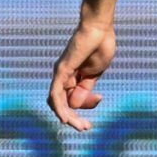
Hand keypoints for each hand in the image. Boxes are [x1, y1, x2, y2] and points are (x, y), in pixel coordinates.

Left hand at [48, 14, 116, 130]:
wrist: (99, 28)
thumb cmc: (100, 45)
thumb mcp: (95, 73)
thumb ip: (86, 89)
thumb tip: (74, 105)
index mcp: (73, 77)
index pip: (73, 99)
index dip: (87, 105)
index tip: (101, 99)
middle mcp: (63, 76)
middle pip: (63, 104)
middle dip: (74, 118)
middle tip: (86, 128)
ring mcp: (60, 73)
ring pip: (58, 102)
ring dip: (68, 117)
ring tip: (81, 127)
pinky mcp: (61, 70)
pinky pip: (55, 93)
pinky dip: (59, 107)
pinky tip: (64, 119)